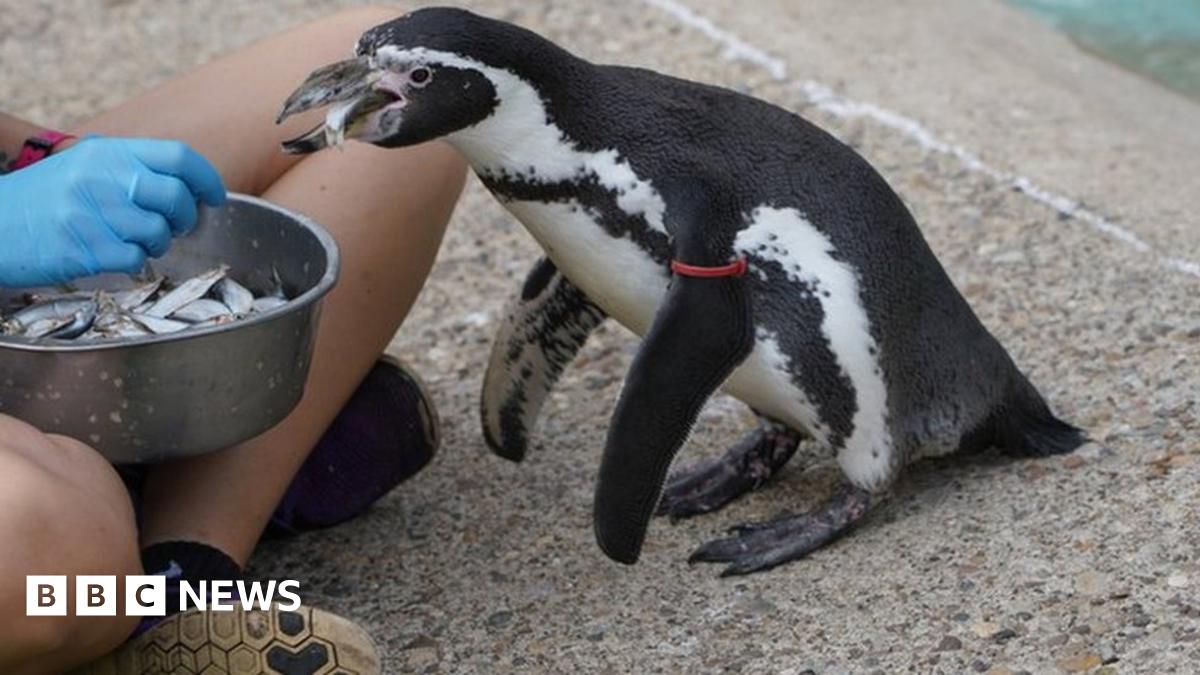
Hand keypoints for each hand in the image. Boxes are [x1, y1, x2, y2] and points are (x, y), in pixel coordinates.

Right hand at [0, 136, 225, 287]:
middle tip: (175, 226)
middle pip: (176, 196)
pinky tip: (113, 254)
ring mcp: (90, 213)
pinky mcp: (81, 249)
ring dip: (156, 242)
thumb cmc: (43, 201)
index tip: (214, 196)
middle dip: (185, 217)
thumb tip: (188, 184)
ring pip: (158, 231)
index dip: (206, 178)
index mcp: (106, 153)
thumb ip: (131, 170)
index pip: (177, 156)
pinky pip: (135, 259)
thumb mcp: (83, 167)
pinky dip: (134, 261)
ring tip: (134, 240)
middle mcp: (100, 178)